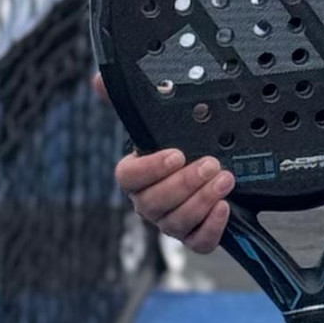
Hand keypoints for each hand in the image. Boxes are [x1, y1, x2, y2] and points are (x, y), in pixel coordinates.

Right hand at [93, 72, 233, 253]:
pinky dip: (212, 227)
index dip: (150, 169)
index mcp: (136, 176)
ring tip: (225, 179)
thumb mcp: (160, 120)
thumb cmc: (181, 146)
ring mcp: (170, 223)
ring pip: (177, 223)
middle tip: (211, 164)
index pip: (128, 177)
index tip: (175, 154)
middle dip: (185, 184)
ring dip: (202, 200)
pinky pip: (198, 243)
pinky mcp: (194, 237)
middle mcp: (148, 203)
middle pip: (154, 203)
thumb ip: (131, 101)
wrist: (214, 171)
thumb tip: (98, 79)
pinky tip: (225, 207)